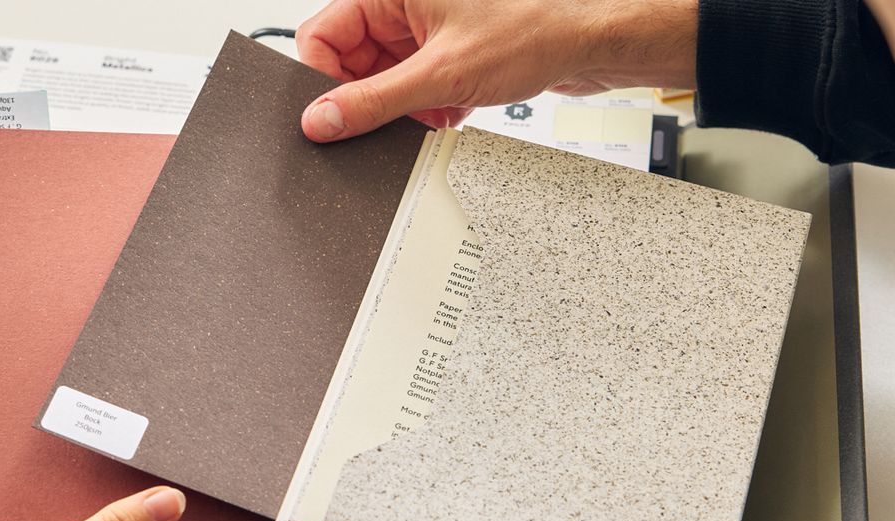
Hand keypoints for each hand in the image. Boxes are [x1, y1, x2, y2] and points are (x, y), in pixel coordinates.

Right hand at [297, 0, 697, 140]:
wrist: (589, 43)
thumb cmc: (533, 31)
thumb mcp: (440, 77)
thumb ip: (373, 103)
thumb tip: (321, 119)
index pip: (322, 35)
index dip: (323, 80)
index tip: (332, 114)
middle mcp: (404, 7)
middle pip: (352, 62)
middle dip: (373, 98)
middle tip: (397, 115)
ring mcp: (425, 30)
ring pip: (383, 80)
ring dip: (405, 107)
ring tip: (435, 109)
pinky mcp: (445, 53)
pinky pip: (413, 89)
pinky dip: (427, 107)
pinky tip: (452, 108)